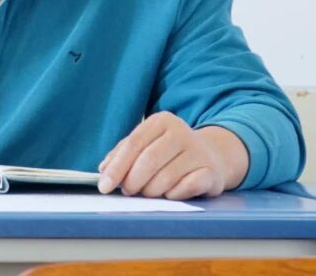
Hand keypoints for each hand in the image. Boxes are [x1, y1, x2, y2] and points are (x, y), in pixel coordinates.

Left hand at [97, 112, 247, 198]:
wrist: (210, 157)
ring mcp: (198, 151)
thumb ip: (122, 154)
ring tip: (148, 192)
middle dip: (132, 181)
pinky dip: (172, 195)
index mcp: (161, 121)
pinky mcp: (211, 172)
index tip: (104, 186)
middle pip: (149, 160)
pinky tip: (170, 193)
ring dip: (151, 191)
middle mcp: (181, 131)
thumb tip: (104, 170)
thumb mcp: (146, 145)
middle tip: (127, 191)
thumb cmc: (168, 152)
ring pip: (165, 178)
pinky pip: (185, 188)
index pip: (134, 144)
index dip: (117, 167)